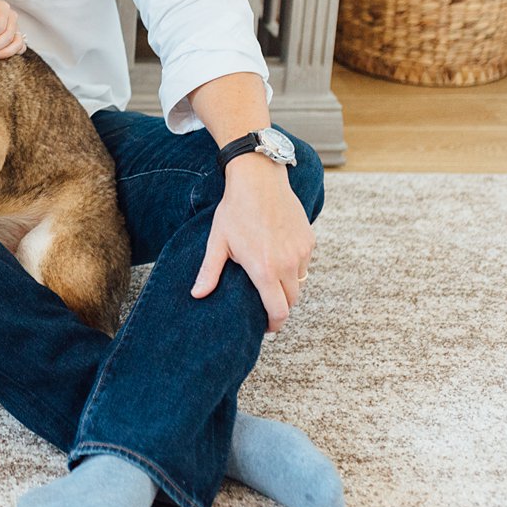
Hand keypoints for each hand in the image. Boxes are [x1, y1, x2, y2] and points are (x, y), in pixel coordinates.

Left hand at [191, 155, 314, 332]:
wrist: (259, 180)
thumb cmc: (235, 210)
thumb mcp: (218, 241)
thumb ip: (209, 272)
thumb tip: (197, 294)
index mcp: (265, 269)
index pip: (278, 311)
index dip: (274, 324)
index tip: (266, 327)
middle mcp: (288, 264)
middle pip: (291, 301)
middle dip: (280, 307)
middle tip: (265, 304)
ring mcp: (302, 252)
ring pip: (299, 282)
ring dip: (287, 286)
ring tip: (269, 278)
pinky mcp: (310, 240)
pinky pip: (304, 263)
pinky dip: (294, 267)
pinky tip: (277, 256)